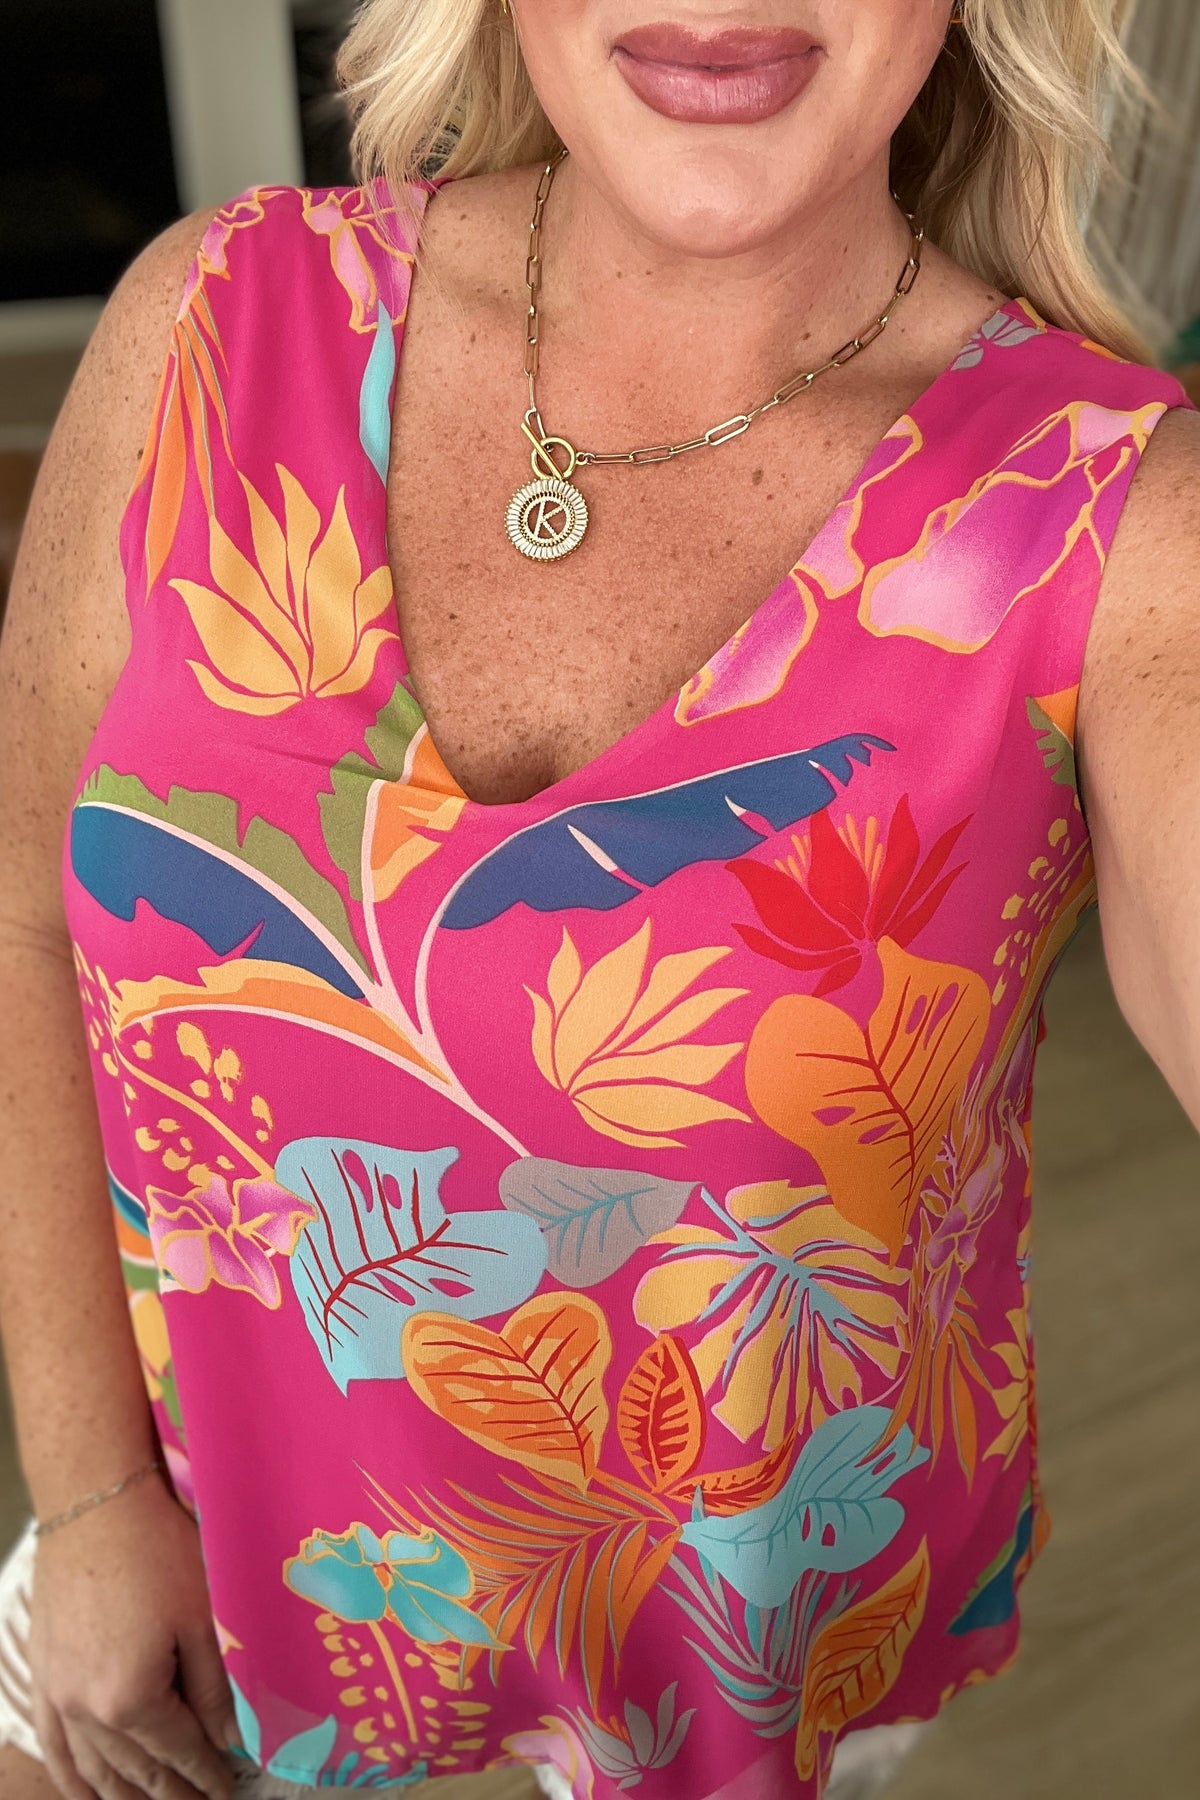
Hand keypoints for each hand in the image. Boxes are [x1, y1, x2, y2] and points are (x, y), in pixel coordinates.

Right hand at [27, 1474, 239, 1799]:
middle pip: (138, 1769)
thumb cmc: (157, 1550)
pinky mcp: (42, 1678)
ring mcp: (57, 1698)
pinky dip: (74, 1778)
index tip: (227, 1791)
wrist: (94, 1505)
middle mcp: (87, 1711)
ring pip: (95, 1770)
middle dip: (172, 1793)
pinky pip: (54, 1748)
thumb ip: (215, 1686)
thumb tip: (229, 1738)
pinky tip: (88, 1795)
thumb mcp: (201, 1617)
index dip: (207, 1776)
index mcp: (132, 1699)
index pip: (180, 1753)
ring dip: (126, 1795)